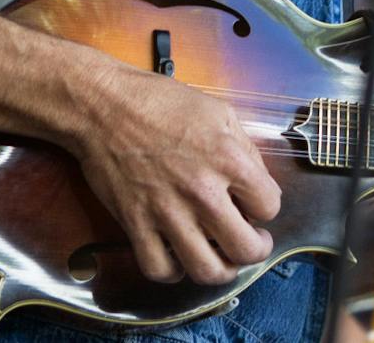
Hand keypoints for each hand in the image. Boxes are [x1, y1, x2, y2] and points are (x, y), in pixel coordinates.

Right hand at [67, 65, 281, 285]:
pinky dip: (174, 271)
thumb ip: (245, 149)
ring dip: (222, 270)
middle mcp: (201, 191)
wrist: (104, 106)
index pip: (269, 205)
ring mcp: (167, 212)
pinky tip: (179, 256)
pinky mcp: (136, 224)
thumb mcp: (218, 111)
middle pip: (246, 249)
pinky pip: (160, 269)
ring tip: (222, 256)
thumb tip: (258, 183)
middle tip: (253, 241)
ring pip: (206, 270)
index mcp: (227, 158)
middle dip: (257, 250)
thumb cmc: (160, 102)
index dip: (266, 206)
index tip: (256, 203)